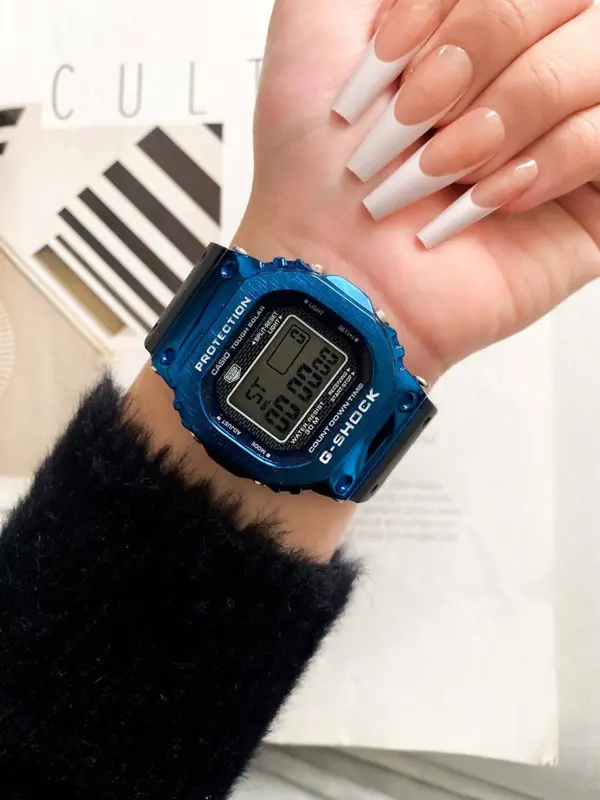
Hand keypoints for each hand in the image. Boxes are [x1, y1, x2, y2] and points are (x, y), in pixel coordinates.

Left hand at [237, 0, 599, 384]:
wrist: (333, 271)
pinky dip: (550, 159)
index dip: (463, 3)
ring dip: (510, 109)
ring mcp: (572, 124)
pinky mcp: (596, 191)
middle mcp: (532, 60)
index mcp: (482, 19)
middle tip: (417, 114)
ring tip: (445, 166)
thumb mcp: (318, 21)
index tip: (392, 53)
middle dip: (484, 42)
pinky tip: (493, 197)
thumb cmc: (317, 164)